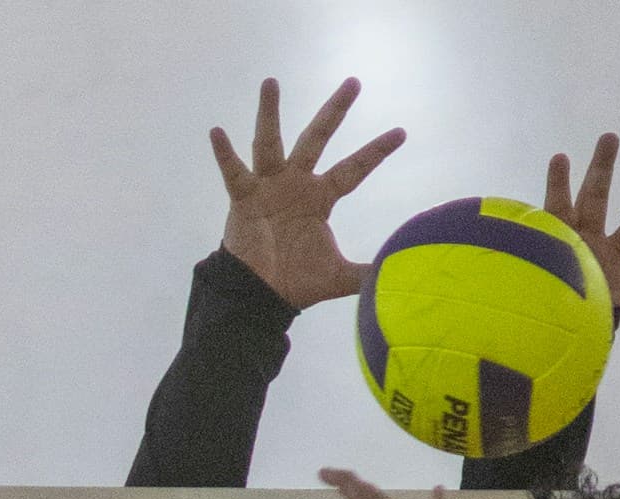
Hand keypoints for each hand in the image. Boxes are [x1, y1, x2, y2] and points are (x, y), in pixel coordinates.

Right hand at [210, 78, 404, 309]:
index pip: (354, 169)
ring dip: (269, 114)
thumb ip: (368, 272)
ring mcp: (268, 187)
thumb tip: (400, 276)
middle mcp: (296, 183)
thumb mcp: (339, 276)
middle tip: (354, 82)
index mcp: (320, 197)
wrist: (261, 295)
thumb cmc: (297, 280)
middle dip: (335, 112)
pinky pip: (234, 173)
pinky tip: (217, 132)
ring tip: (271, 83)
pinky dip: (224, 154)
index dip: (375, 152)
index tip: (401, 133)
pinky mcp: (244, 198)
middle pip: (317, 139)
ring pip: (270, 143)